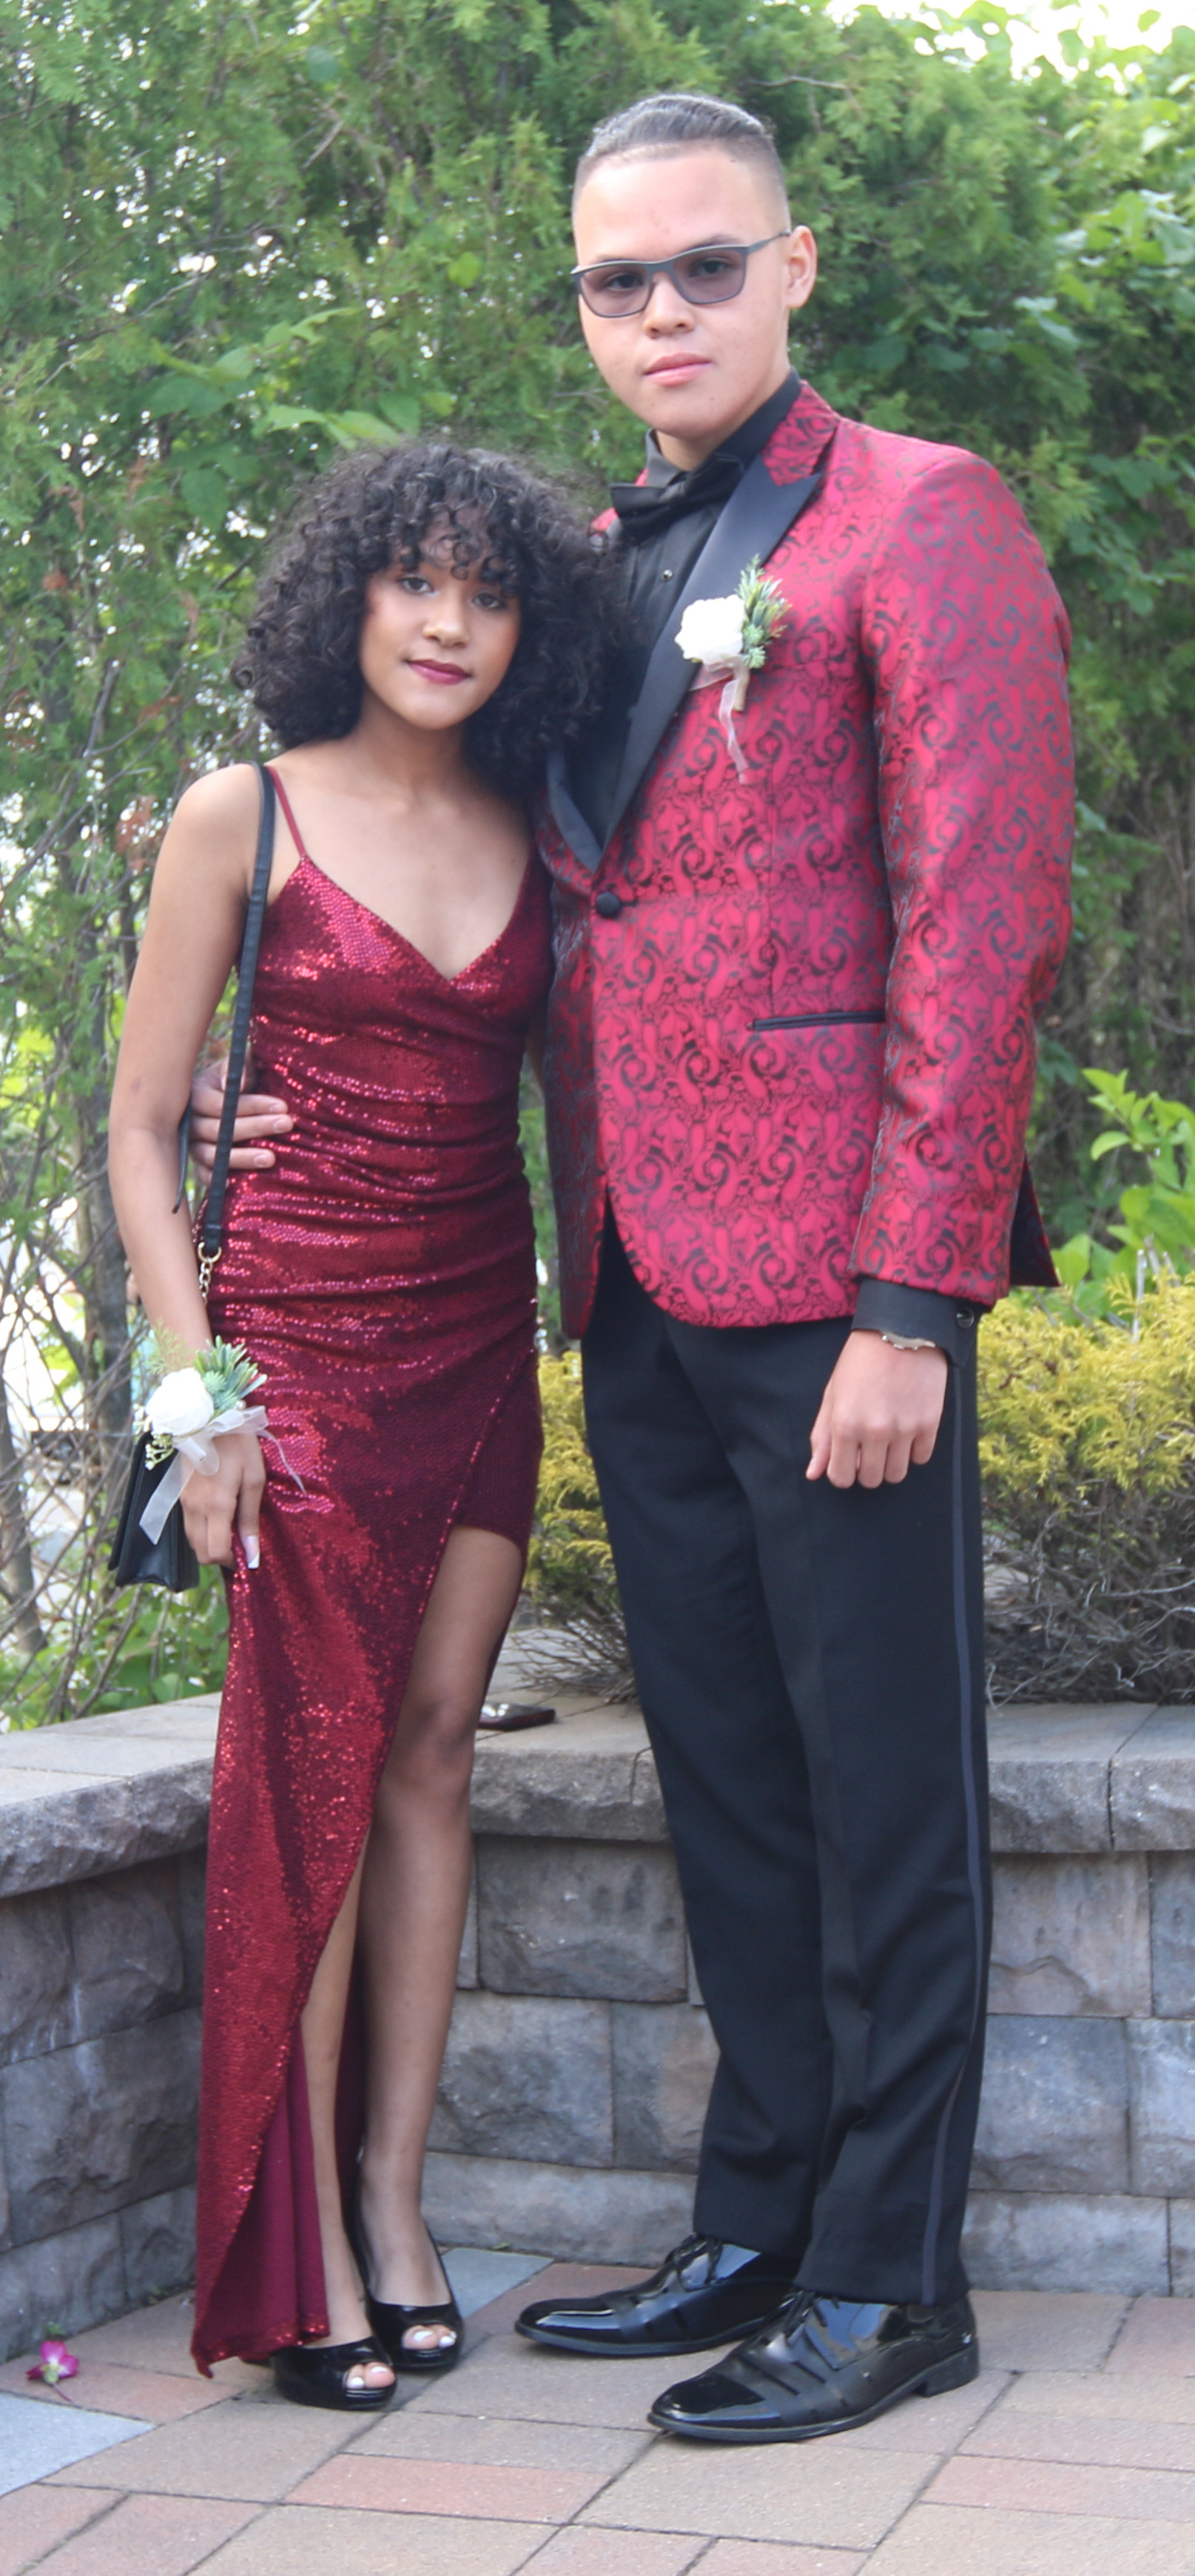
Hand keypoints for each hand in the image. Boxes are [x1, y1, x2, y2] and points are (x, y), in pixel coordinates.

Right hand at [181, 1429, 264, 1567]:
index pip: (216, 1552)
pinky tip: (217, 1521)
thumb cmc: (239, 1445)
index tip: (247, 1557)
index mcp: (217, 1506)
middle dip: (219, 1558)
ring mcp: (184, 1502)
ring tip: (229, 1534)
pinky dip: (200, 1532)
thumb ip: (250, 1518)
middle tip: (239, 1547)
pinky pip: (187, 1526)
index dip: (232, 1562)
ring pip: (192, 1541)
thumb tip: (252, 1554)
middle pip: (201, 1553)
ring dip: (208, 1545)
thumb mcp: (254, 1479)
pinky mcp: (179, 1494)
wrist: (208, 1416)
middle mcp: (195, 1509)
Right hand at [189, 1052, 292, 1175]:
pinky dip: (216, 1181)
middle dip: (255, 1127)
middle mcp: (189, 1122)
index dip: (251, 1106)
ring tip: (270, 1158)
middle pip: (217, 1130)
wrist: (224, 1098)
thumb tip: (236, 1084)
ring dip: (241, 1158)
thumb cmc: (234, 1080)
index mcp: (194, 1094)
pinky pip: (203, 1176)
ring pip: (211, 1156)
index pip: (220, 1104)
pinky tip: (234, 1184)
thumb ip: (238, 1067)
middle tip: (286, 1124)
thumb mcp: (237, 1067)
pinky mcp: (198, 1165)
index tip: (282, 1106)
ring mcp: (192, 1145)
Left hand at [807, 1331, 947, 1488]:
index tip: (848, 1460)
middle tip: (869, 1449)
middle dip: (867, 1470)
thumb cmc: (860, 1360)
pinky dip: (914, 1450)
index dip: (843, 1472)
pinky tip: (907, 1430)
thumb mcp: (833, 1394)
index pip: (841, 1477)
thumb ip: (822, 1436)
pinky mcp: (929, 1423)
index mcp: (845, 1425)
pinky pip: (921, 1458)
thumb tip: (813, 1473)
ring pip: (897, 1474)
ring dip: (890, 1463)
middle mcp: (875, 1432)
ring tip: (889, 1441)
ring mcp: (904, 1429)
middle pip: (871, 1480)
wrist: (900, 1330)